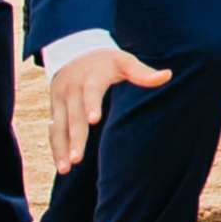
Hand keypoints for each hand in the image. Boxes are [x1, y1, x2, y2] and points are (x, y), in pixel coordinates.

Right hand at [46, 43, 171, 170]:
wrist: (74, 53)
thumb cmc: (107, 62)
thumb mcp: (124, 62)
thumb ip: (142, 72)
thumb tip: (167, 75)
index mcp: (91, 77)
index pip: (91, 91)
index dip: (91, 105)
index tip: (94, 120)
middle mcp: (72, 89)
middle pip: (73, 115)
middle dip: (75, 137)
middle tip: (77, 158)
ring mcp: (60, 100)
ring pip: (58, 126)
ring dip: (61, 148)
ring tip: (66, 168)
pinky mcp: (55, 109)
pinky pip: (53, 130)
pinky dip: (56, 148)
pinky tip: (61, 166)